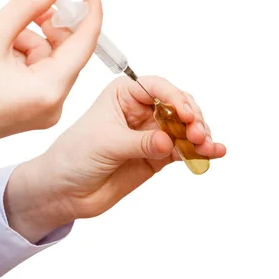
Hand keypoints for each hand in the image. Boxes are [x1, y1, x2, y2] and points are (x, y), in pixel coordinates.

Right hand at [0, 0, 102, 202]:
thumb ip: (28, 5)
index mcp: (48, 91)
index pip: (84, 44)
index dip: (89, 13)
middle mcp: (50, 106)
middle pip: (64, 52)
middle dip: (45, 26)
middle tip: (28, 6)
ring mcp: (38, 112)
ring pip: (45, 61)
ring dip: (24, 39)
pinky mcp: (26, 112)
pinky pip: (33, 75)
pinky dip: (18, 56)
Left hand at [6, 76, 225, 241]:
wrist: (65, 190)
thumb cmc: (74, 157)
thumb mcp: (106, 144)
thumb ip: (141, 142)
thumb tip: (169, 142)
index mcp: (122, 95)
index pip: (157, 88)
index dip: (176, 98)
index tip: (186, 115)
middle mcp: (140, 110)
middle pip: (178, 106)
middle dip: (192, 118)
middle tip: (197, 134)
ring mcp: (151, 133)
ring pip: (185, 128)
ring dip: (200, 135)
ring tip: (206, 146)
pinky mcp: (158, 155)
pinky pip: (184, 150)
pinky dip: (200, 151)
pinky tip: (214, 153)